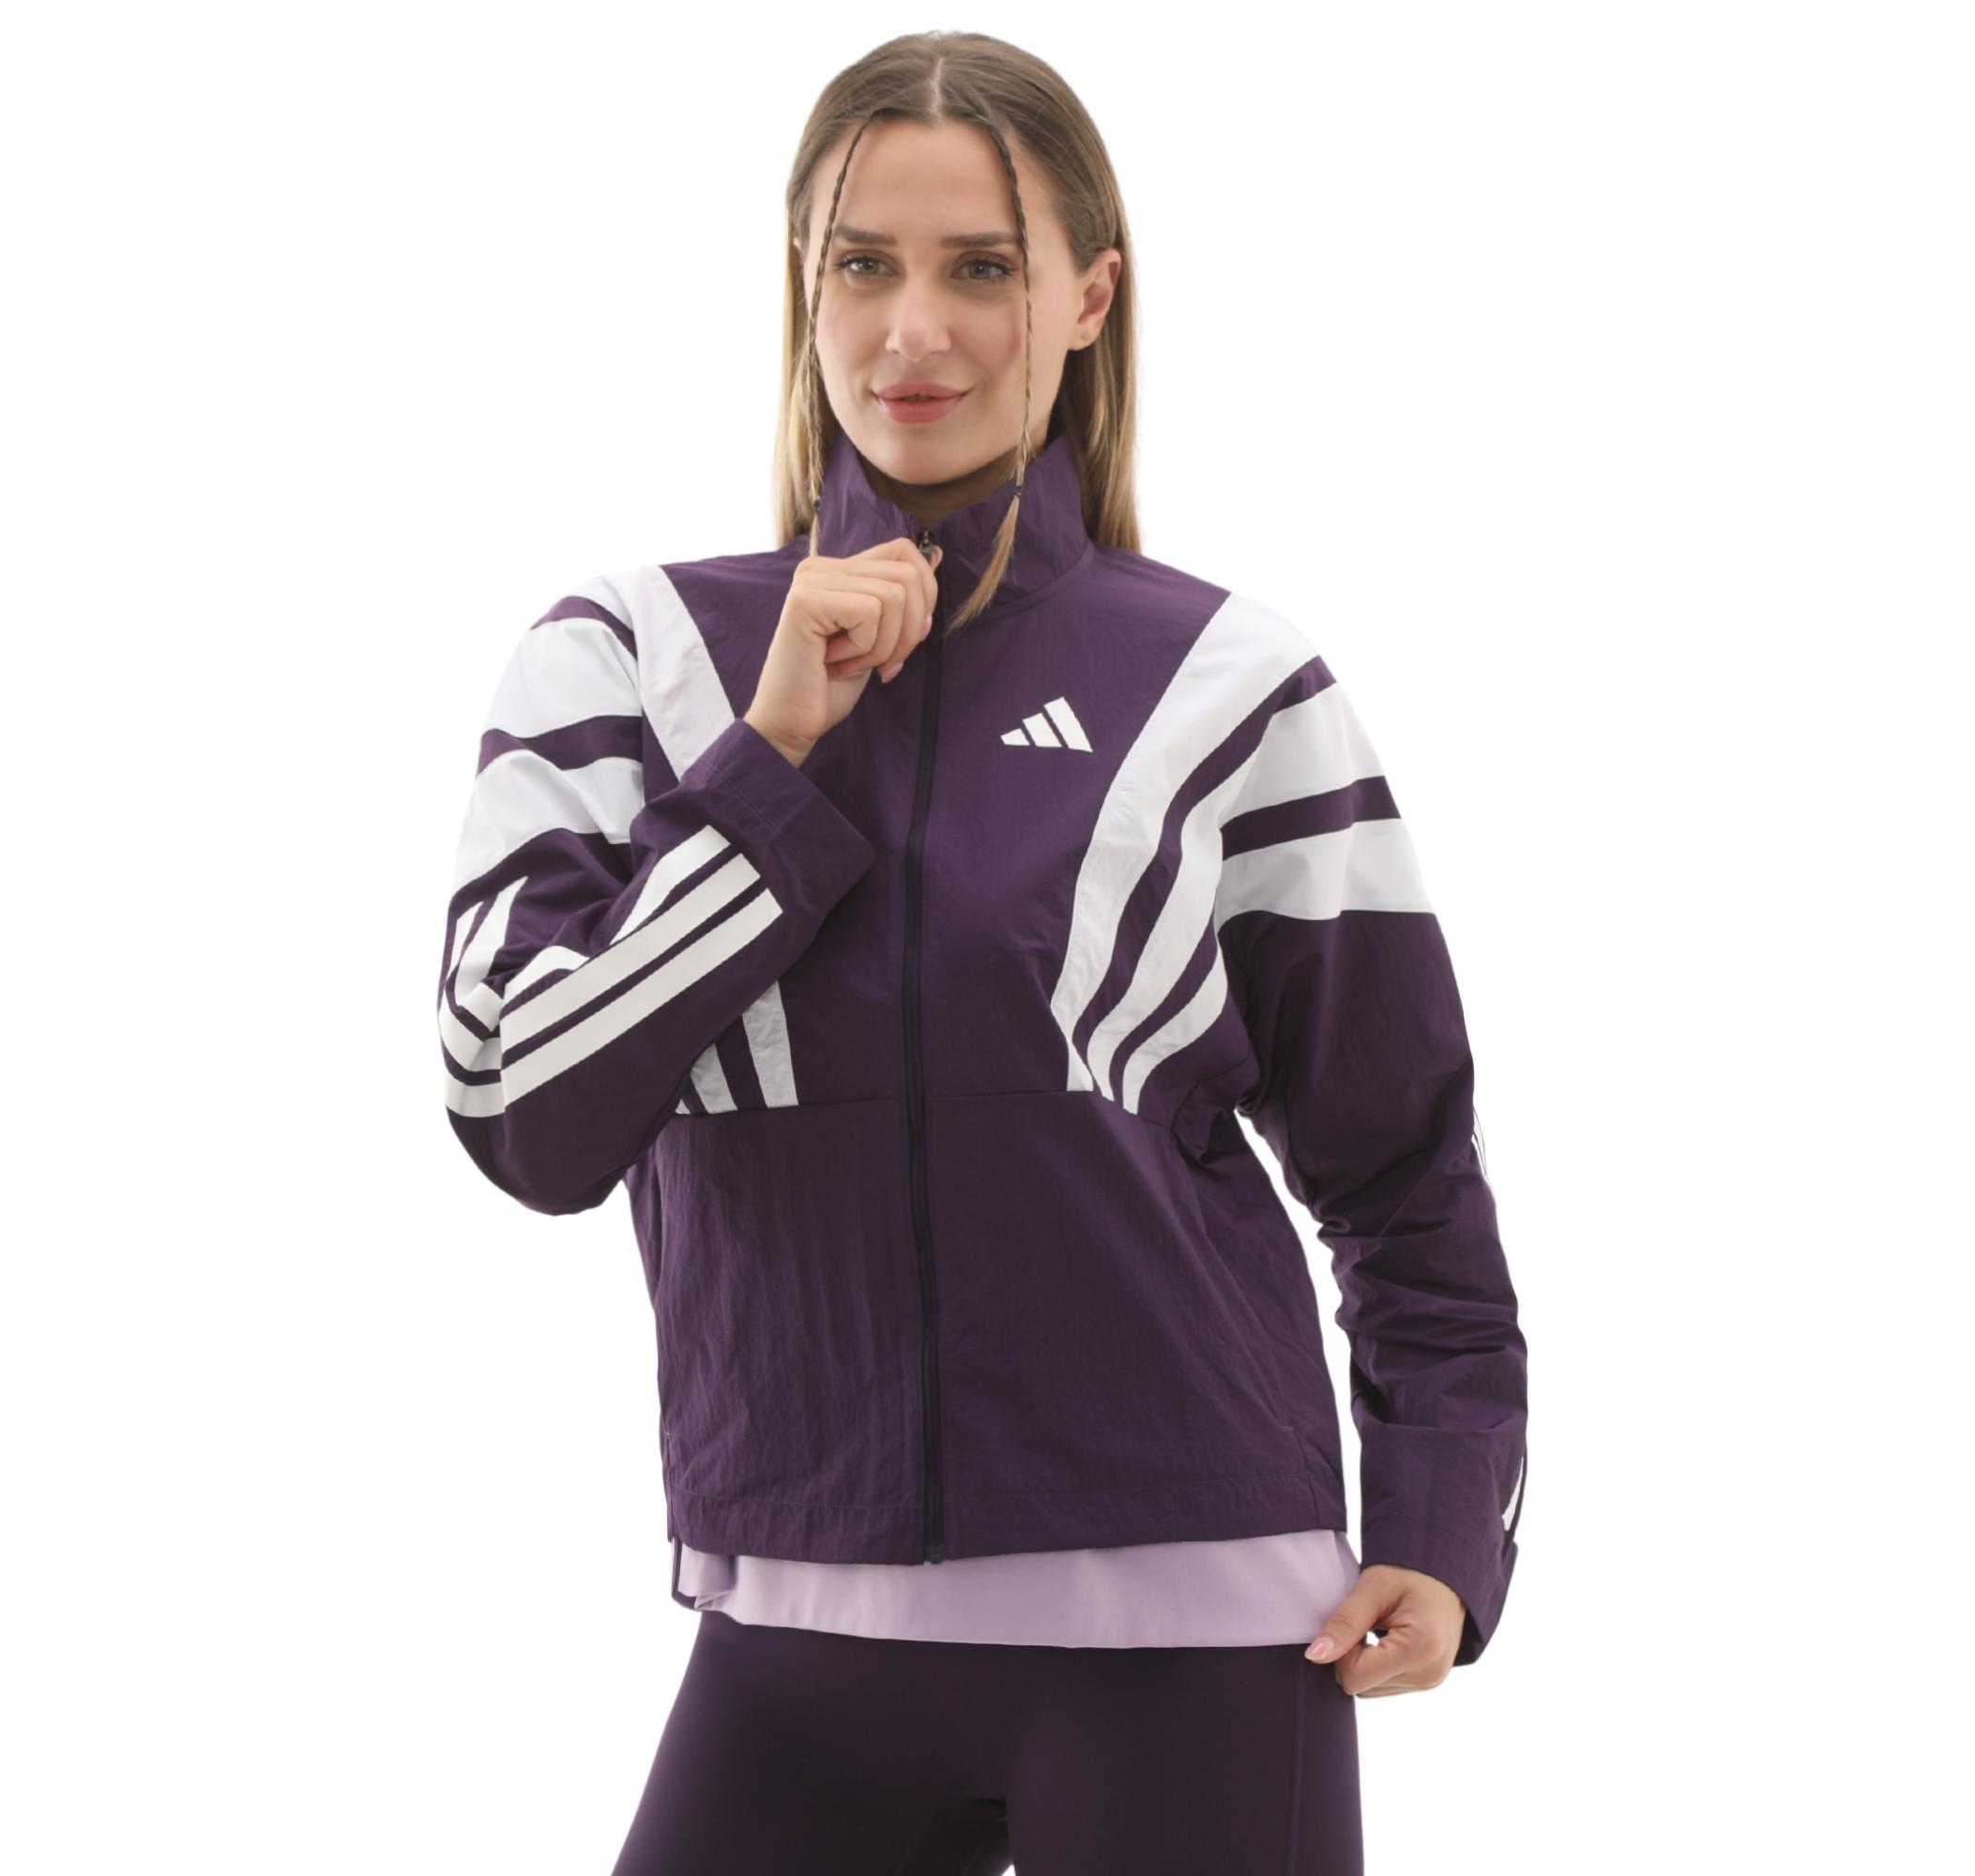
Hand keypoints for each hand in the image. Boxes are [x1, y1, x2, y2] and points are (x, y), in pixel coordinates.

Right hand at [744, 538, 941, 763]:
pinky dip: (865, 649)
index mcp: (838, 570)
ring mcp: (811, 581)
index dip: (925, 596)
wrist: (791, 723)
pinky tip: (837, 663)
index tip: (906, 640)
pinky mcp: (805, 601)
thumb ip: (902, 596)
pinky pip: (869, 613)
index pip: (904, 552)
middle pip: (907, 575)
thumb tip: (937, 555)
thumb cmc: (832, 685)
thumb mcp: (879, 635)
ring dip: (884, 645)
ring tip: (854, 664)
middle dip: (910, 631)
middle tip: (883, 665)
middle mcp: (821, 567)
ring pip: (894, 596)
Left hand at [1303, 1563, 1465, 1695]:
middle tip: (1366, 1622)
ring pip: (1370, 1689)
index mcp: (1418, 1649)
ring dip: (1364, 1662)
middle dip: (1352, 1656)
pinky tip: (1386, 1639)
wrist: (1445, 1575)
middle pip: (1361, 1686)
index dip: (1342, 1650)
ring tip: (1378, 1628)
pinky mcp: (1427, 1683)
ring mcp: (1430, 1682)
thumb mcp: (1373, 1589)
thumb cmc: (1410, 1572)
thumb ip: (1344, 1624)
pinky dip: (1377, 1666)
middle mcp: (1428, 1675)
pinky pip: (1384, 1685)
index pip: (1354, 1677)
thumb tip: (1314, 1656)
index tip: (1353, 1621)